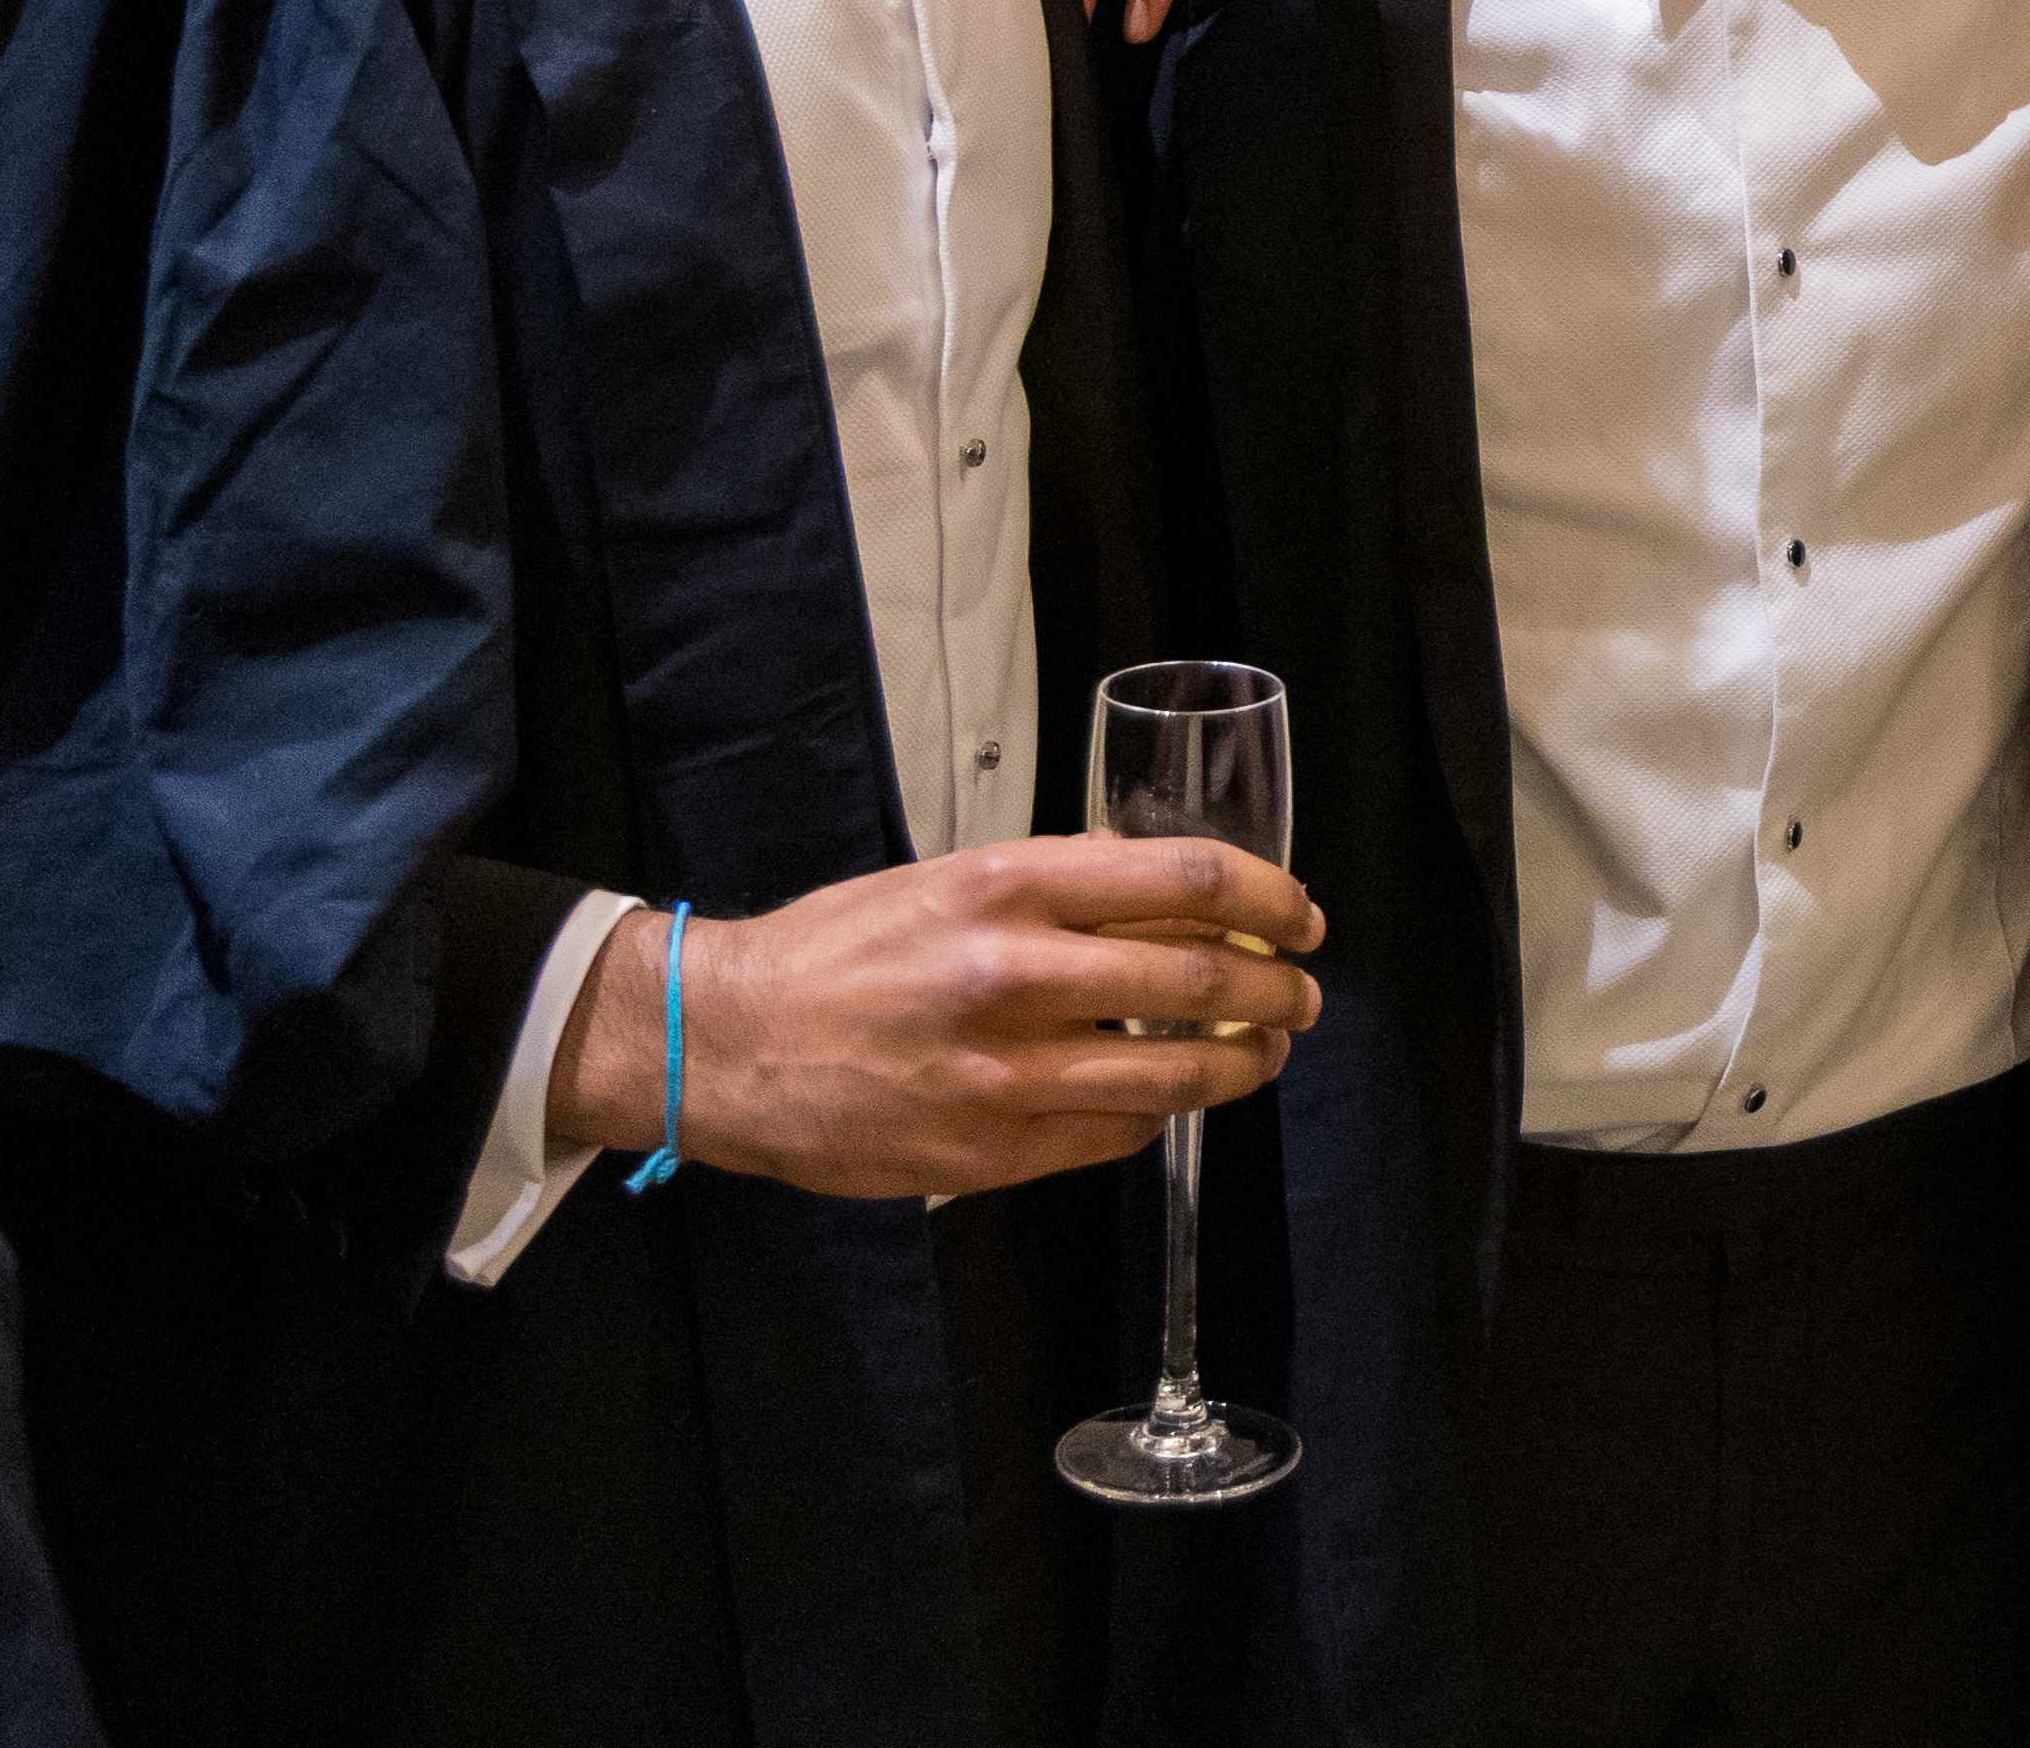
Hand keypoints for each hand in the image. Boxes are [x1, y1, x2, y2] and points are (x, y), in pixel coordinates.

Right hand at [549, 839, 1326, 1200]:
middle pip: (1201, 979)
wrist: (729, 1043)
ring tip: (1263, 1051)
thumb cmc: (842, 949)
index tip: (1301, 914)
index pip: (1185, 878)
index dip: (1268, 896)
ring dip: (1241, 1063)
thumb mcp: (951, 878)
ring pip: (1175, 1075)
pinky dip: (1156, 1115)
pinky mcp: (992, 1151)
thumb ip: (1062, 884)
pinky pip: (1116, 1136)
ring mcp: (1005, 1073)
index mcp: (1007, 885)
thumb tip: (1176, 891)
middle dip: (1277, 990)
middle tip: (1301, 994)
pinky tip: (1162, 1099)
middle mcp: (1014, 973)